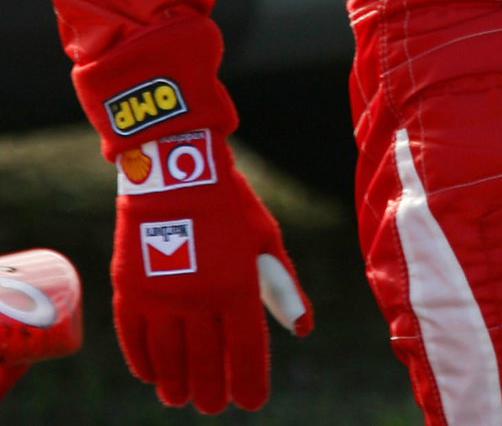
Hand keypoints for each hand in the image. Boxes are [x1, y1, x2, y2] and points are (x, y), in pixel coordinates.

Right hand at [111, 130, 311, 412]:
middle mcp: (198, 299)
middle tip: (213, 407)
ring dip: (176, 383)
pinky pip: (134, 339)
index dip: (249, 381)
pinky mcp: (129, 290)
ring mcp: (159, 297)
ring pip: (168, 357)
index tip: (251, 402)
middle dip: (211, 390)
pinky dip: (143, 362)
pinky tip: (152, 376)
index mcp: (237, 288)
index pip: (246, 350)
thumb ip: (282, 288)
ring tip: (180, 400)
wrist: (175, 170)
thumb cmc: (230, 206)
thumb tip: (301, 329)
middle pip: (205, 361)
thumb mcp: (266, 242)